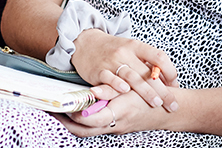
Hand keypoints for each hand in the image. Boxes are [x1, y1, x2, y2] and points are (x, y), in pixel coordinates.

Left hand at [54, 87, 184, 136]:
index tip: (62, 106)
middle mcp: (115, 125)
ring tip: (57, 112)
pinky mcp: (116, 126)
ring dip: (71, 123)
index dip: (76, 115)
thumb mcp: (136, 89)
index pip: (91, 120)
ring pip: (87, 131)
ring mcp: (115, 128)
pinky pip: (95, 128)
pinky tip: (75, 113)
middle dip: (66, 123)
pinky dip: (82, 123)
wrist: (171, 111)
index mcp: (120, 114)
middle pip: (84, 131)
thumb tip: (92, 93)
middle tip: (51, 111)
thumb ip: (113, 91)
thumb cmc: (154, 96)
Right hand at [70, 29, 179, 112]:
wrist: (85, 42)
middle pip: (147, 72)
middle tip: (172, 104)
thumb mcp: (131, 50)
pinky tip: (125, 91)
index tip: (175, 86)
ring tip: (156, 103)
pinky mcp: (99, 70)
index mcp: (137, 46)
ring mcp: (112, 61)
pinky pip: (109, 78)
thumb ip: (147, 63)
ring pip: (132, 77)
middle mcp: (126, 53)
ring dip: (146, 92)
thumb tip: (168, 81)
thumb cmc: (113, 50)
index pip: (159, 57)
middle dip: (163, 90)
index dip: (170, 72)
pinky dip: (117, 84)